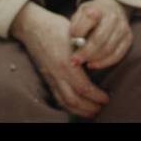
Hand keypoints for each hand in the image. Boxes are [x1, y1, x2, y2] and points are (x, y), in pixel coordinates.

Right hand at [10, 2, 109, 118]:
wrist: (33, 27)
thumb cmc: (57, 28)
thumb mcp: (75, 35)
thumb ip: (87, 49)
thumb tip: (102, 59)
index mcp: (66, 63)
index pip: (83, 87)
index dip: (96, 96)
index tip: (107, 98)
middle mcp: (57, 73)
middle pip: (73, 99)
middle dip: (89, 107)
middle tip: (101, 108)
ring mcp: (50, 77)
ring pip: (64, 101)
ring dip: (79, 110)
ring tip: (91, 112)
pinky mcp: (47, 78)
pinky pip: (57, 97)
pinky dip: (68, 106)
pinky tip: (77, 107)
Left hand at [69, 0, 132, 70]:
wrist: (111, 9)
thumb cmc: (91, 16)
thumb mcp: (80, 14)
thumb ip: (75, 26)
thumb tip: (74, 42)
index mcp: (98, 8)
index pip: (89, 18)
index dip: (79, 31)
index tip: (71, 41)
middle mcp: (113, 17)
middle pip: (99, 38)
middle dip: (85, 52)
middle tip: (74, 61)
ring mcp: (122, 28)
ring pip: (108, 48)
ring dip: (93, 59)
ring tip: (82, 62)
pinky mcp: (128, 38)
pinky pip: (117, 55)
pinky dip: (104, 62)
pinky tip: (93, 64)